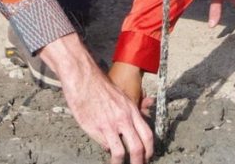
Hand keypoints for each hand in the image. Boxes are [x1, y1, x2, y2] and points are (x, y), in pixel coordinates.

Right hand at [40, 34, 153, 163]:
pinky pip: (105, 146)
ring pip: (121, 153)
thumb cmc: (101, 87)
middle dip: (139, 162)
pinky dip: (107, 151)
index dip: (149, 150)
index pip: (147, 135)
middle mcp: (123, 119)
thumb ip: (127, 114)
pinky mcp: (96, 129)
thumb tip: (129, 131)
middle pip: (138, 148)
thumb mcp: (121, 98)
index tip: (148, 157)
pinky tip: (107, 151)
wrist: (84, 79)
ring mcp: (109, 125)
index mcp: (131, 110)